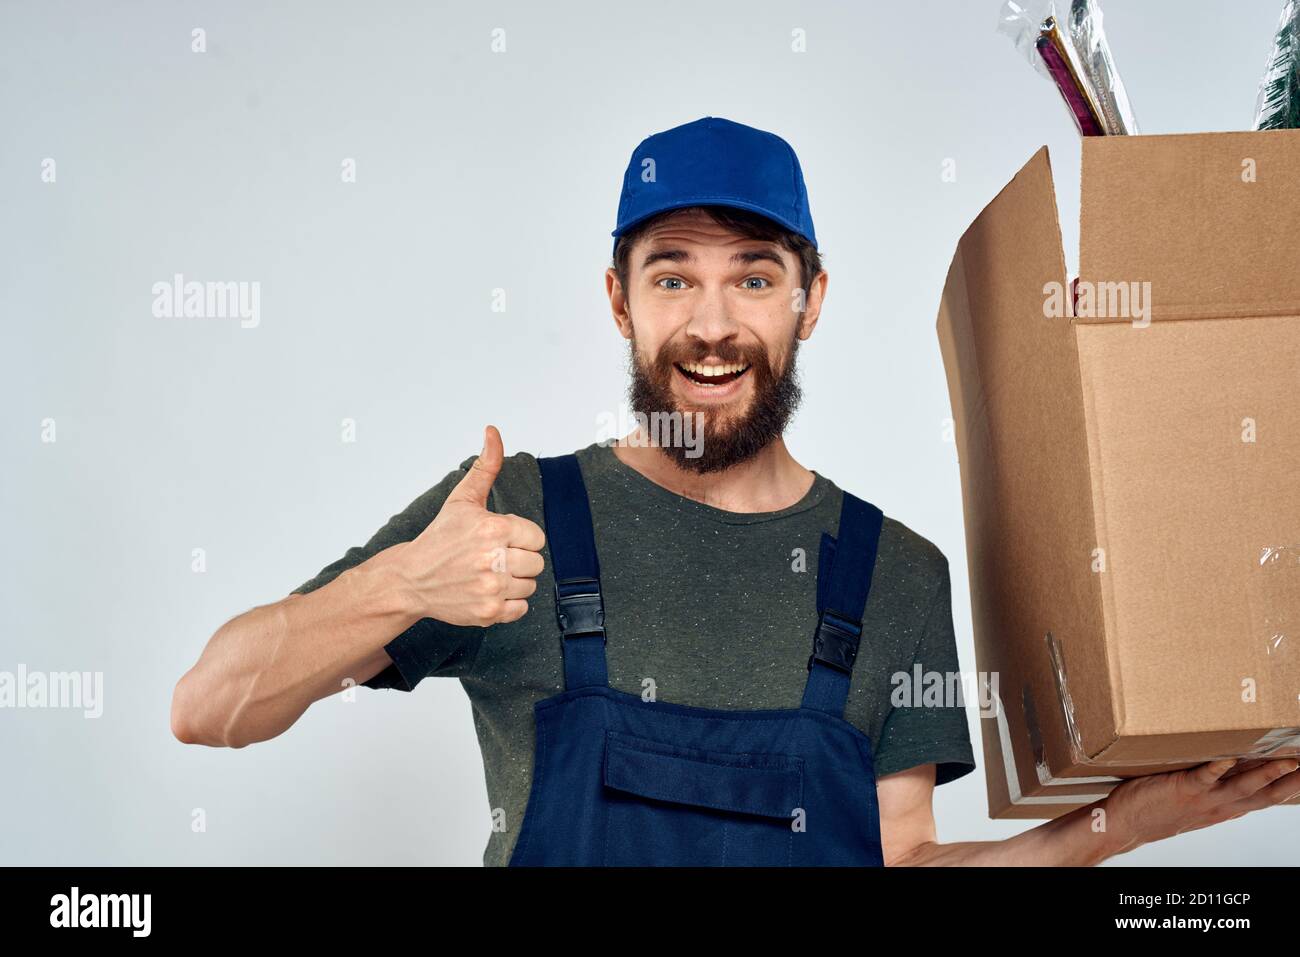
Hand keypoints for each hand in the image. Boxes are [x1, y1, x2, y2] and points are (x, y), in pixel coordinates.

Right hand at [396, 425, 545, 626]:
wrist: (411, 579)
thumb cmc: (440, 538)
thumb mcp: (463, 499)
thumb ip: (485, 466)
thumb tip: (493, 432)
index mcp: (493, 529)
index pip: (536, 537)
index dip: (520, 537)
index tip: (500, 539)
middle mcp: (494, 559)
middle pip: (536, 563)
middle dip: (518, 559)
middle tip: (493, 558)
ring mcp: (491, 588)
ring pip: (529, 586)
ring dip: (514, 582)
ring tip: (489, 574)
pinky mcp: (488, 613)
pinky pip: (521, 608)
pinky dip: (509, 604)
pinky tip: (487, 591)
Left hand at [1099, 755, 1299, 856]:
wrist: (1128, 824)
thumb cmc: (1159, 808)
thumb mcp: (1198, 802)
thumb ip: (1217, 786)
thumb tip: (1232, 763)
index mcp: (1227, 808)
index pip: (1268, 797)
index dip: (1292, 786)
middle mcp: (1221, 806)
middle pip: (1265, 794)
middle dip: (1291, 780)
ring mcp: (1204, 799)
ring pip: (1243, 787)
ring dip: (1266, 773)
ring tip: (1288, 760)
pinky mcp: (1182, 788)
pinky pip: (1204, 777)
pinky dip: (1217, 767)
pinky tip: (1228, 755)